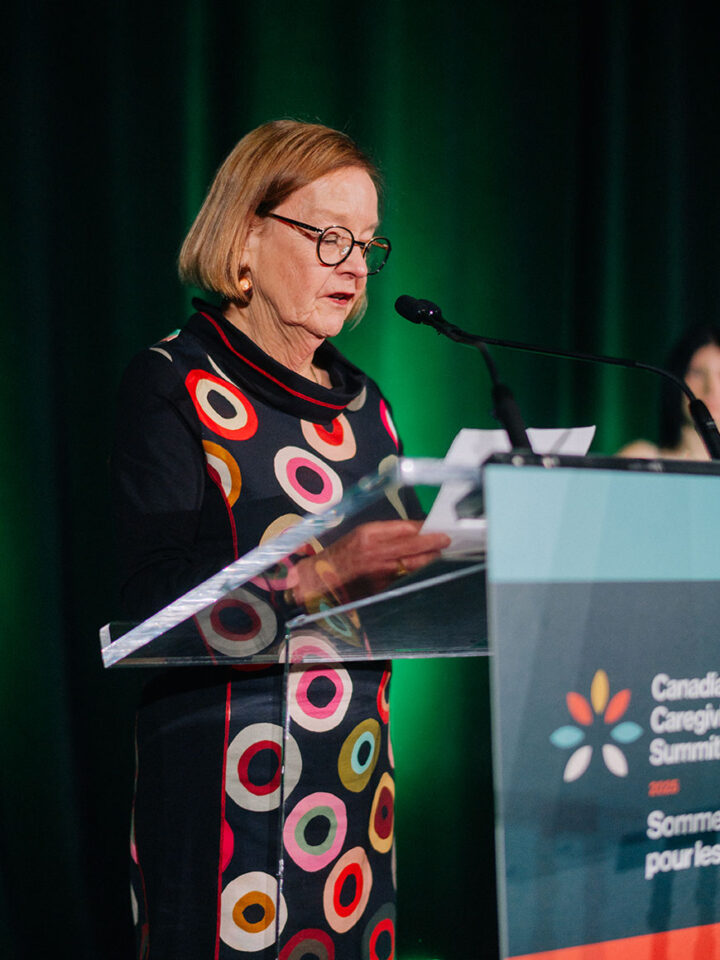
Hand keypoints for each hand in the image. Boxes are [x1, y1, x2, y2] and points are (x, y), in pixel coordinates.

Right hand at [292, 520, 450, 604]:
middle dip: (433, 542)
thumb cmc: (341, 554)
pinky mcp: (382, 588)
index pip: (405, 528)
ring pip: (414, 564)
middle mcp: (376, 552)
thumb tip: (414, 531)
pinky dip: (417, 572)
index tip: (434, 525)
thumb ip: (386, 532)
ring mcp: (380, 572)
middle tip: (447, 539)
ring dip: (430, 558)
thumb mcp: (360, 535)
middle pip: (414, 545)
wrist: (320, 580)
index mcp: (368, 534)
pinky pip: (405, 578)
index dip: (423, 527)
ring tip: (441, 553)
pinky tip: (427, 569)